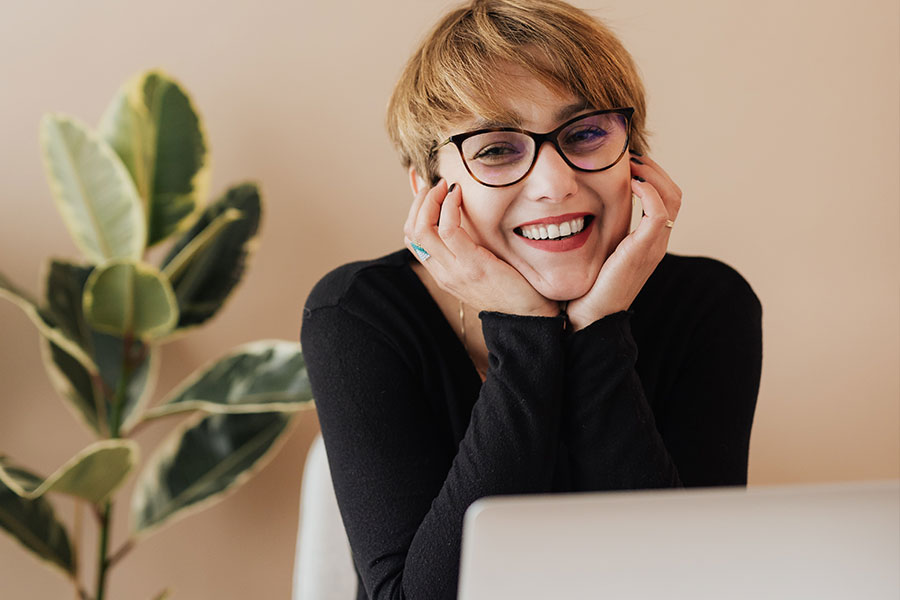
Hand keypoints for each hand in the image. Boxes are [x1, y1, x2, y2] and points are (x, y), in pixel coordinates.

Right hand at [404, 180, 557, 316]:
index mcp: (442, 274)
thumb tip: (464, 219)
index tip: (429, 192)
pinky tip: (458, 195)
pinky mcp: (472, 265)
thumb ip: (468, 249)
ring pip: (423, 228)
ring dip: (431, 199)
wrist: (529, 315)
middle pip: (411, 231)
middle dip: (419, 201)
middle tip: (435, 184)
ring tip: (445, 186)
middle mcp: (443, 273)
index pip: (412, 239)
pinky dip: (449, 206)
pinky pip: (449, 230)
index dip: (414, 210)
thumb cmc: (511, 288)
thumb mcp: (481, 268)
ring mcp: (455, 271)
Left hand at [566, 154, 681, 330]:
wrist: (589, 318)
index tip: (628, 162)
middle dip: (654, 168)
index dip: (651, 174)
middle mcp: (657, 242)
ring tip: (631, 164)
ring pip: (672, 197)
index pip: (666, 197)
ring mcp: (654, 247)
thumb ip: (600, 231)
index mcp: (648, 241)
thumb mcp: (596, 251)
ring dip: (653, 174)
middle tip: (630, 156)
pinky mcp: (644, 251)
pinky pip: (659, 212)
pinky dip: (649, 191)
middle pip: (674, 192)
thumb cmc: (587, 287)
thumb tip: (580, 206)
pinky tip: (630, 183)